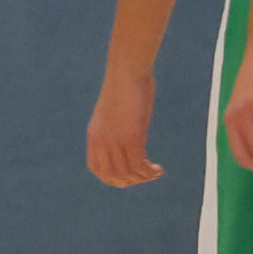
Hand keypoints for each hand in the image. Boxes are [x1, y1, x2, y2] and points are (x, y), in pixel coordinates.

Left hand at [86, 69, 163, 187]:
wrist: (126, 72)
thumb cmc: (124, 88)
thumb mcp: (115, 112)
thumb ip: (116, 128)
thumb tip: (128, 136)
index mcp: (94, 135)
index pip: (96, 168)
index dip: (112, 178)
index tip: (130, 176)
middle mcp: (101, 140)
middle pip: (111, 176)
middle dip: (129, 182)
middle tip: (145, 177)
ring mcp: (115, 140)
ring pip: (126, 173)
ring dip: (142, 178)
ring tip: (155, 173)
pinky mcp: (131, 136)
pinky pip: (138, 165)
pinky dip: (149, 172)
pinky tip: (158, 170)